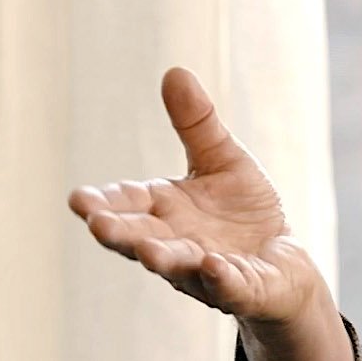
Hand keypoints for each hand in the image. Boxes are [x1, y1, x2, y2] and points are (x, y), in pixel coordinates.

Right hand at [68, 67, 324, 325]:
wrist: (283, 262)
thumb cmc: (243, 212)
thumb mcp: (223, 160)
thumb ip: (197, 125)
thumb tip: (174, 71)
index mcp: (166, 212)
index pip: (128, 205)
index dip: (104, 204)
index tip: (79, 199)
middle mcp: (177, 244)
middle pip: (142, 240)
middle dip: (121, 234)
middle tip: (97, 225)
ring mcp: (206, 271)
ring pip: (180, 266)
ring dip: (164, 259)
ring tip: (149, 252)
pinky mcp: (244, 289)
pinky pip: (230, 286)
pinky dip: (220, 278)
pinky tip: (214, 267)